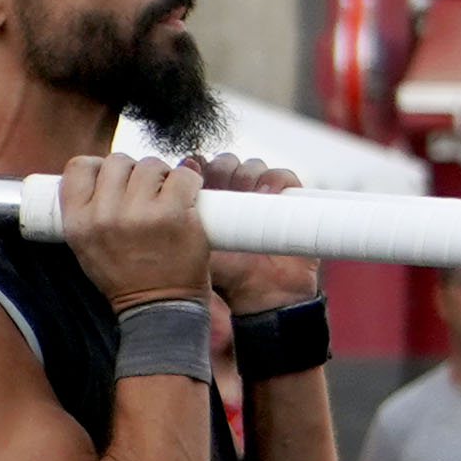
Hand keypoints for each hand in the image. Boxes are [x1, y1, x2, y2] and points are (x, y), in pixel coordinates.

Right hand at [52, 152, 211, 315]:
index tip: (114, 178)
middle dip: (135, 171)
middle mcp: (104, 215)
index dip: (99, 166)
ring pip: (150, 165)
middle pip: (118, 161)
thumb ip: (90, 212)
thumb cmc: (126, 276)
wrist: (158, 307)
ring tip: (167, 196)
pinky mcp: (173, 214)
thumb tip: (109, 172)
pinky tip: (189, 197)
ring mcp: (139, 214)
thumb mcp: (87, 247)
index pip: (79, 168)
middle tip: (146, 191)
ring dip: (163, 175)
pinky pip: (183, 175)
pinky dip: (190, 181)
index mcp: (78, 222)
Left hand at [194, 152, 322, 315]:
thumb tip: (170, 190)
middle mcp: (236, 196)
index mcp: (210, 205)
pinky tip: (268, 193)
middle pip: (226, 163)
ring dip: (248, 173)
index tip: (194, 176)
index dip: (198, 167)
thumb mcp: (194, 250)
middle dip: (223, 168)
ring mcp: (263, 198)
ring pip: (253, 166)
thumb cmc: (227, 276)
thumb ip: (182, 224)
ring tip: (247, 193)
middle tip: (222, 185)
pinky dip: (277, 179)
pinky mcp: (290, 201)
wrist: (262, 297)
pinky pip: (285, 177)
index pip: (201, 170)